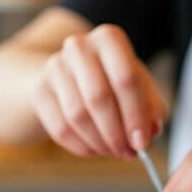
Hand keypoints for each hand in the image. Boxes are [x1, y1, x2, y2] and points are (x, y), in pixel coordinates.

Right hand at [32, 24, 165, 157]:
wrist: (72, 72)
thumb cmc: (113, 79)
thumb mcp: (139, 84)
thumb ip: (151, 106)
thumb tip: (151, 130)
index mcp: (109, 38)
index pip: (125, 79)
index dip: (136, 115)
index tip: (143, 142)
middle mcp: (79, 46)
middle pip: (99, 98)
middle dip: (117, 133)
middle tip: (129, 153)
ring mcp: (55, 66)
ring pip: (78, 116)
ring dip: (99, 142)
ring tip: (114, 152)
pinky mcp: (40, 90)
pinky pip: (60, 128)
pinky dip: (81, 146)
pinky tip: (95, 150)